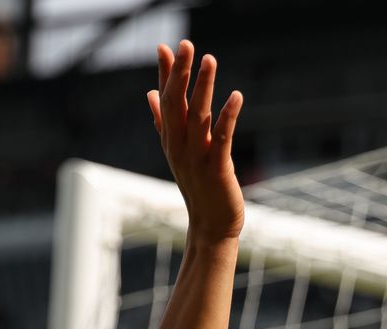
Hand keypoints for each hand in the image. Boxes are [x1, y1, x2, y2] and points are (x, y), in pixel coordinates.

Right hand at [148, 40, 244, 244]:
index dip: (166, 73)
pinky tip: (236, 96)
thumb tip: (150, 94)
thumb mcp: (177, 151)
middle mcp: (179, 146)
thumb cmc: (198, 187)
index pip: (165, 100)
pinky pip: (222, 138)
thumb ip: (163, 121)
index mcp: (170, 140)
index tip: (164, 46)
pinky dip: (228, 116)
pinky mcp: (217, 168)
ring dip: (203, 87)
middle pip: (177, 104)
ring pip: (197, 116)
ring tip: (209, 59)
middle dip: (180, 73)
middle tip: (185, 44)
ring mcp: (197, 158)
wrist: (210, 226)